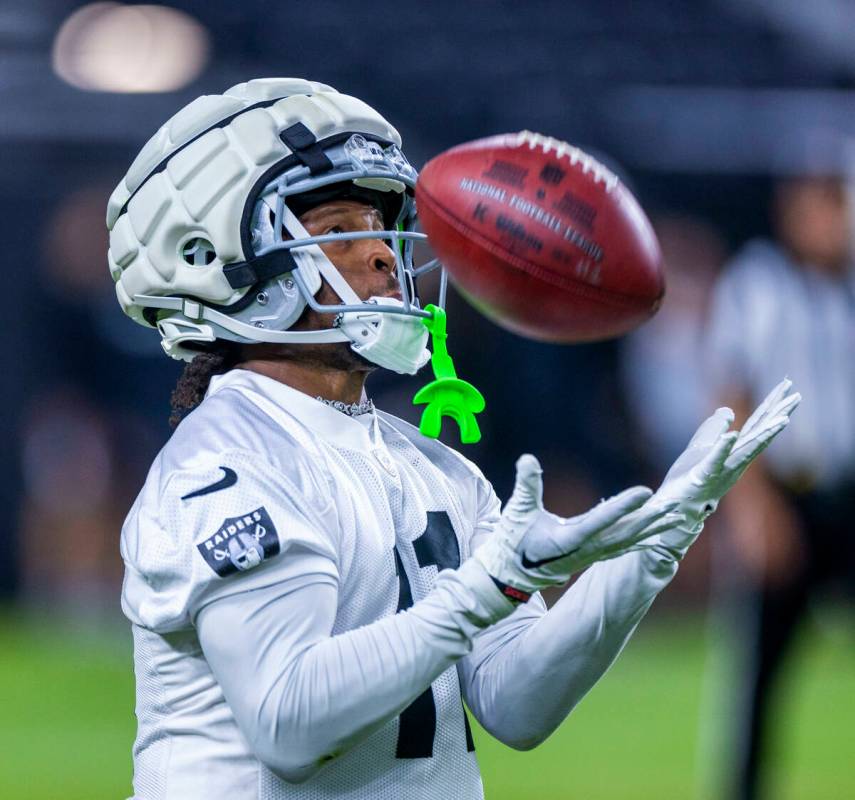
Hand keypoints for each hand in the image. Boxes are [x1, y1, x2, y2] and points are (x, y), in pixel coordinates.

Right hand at [474, 455, 682, 601]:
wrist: (508, 577)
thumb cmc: (511, 543)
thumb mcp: (516, 511)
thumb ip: (526, 485)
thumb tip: (527, 459)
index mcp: (569, 539)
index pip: (602, 519)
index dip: (624, 505)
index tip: (646, 491)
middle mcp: (585, 550)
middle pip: (626, 533)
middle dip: (651, 518)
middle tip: (676, 504)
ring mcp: (590, 556)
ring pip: (629, 541)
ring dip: (653, 529)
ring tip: (677, 517)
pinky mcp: (591, 557)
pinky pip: (623, 548)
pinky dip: (641, 540)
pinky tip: (656, 535)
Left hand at [638, 377, 800, 559]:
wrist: (674, 507)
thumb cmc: (688, 478)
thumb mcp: (701, 446)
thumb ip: (715, 428)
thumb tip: (729, 411)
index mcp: (734, 451)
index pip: (757, 424)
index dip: (771, 405)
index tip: (788, 386)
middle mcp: (734, 461)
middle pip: (759, 433)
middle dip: (777, 414)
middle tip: (796, 396)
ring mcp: (721, 470)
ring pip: (747, 449)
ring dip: (764, 434)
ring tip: (782, 419)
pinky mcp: (702, 476)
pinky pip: (714, 461)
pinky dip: (723, 448)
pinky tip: (732, 435)